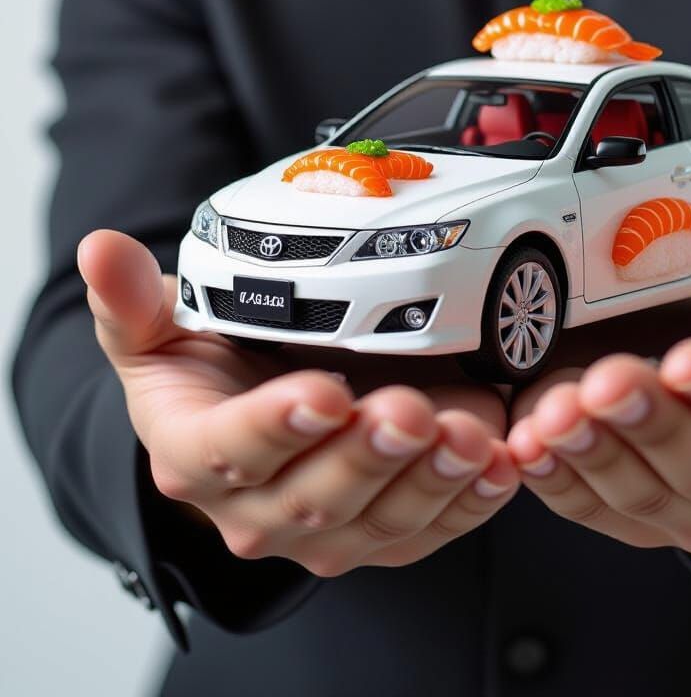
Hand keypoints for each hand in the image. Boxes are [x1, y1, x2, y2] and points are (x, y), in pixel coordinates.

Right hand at [78, 230, 517, 576]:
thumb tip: (100, 247)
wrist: (257, 410)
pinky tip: (501, 463)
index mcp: (199, 457)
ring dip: (430, 478)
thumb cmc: (213, 368)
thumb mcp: (163, 331)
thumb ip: (134, 299)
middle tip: (408, 409)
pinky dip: (472, 500)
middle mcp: (261, 510)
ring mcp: (329, 529)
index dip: (274, 427)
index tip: (319, 393)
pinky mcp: (387, 531)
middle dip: (367, 454)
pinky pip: (433, 528)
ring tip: (468, 433)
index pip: (230, 453)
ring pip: (382, 519)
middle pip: (315, 497)